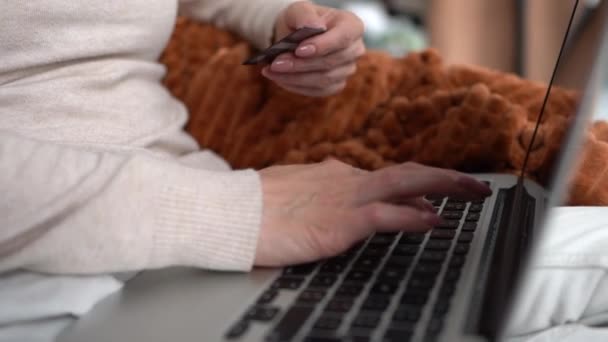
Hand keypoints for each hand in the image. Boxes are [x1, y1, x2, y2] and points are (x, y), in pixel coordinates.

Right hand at [254, 160, 491, 266]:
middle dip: (445, 177)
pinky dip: (414, 216)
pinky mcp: (340, 221)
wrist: (233, 213)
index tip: (437, 192)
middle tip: (475, 185)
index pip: (387, 176)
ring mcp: (345, 198)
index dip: (418, 182)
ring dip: (445, 186)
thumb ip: (318, 191)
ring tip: (475, 192)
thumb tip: (332, 194)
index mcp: (335, 176)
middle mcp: (346, 181)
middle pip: (407, 172)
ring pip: (406, 184)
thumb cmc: (256, 207)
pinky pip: (387, 215)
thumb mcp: (293, 192)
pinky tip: (435, 220)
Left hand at [265, 1, 365, 96]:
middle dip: (300, 65)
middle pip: (330, 62)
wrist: (296, 35)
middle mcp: (354, 49)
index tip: (299, 50)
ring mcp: (347, 70)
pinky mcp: (335, 85)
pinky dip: (296, 86)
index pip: (343, 38)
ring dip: (294, 77)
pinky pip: (317, 91)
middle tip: (275, 63)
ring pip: (323, 80)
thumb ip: (305, 15)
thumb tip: (313, 26)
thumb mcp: (298, 10)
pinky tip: (279, 79)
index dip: (322, 46)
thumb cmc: (301, 20)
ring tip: (272, 71)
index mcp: (352, 26)